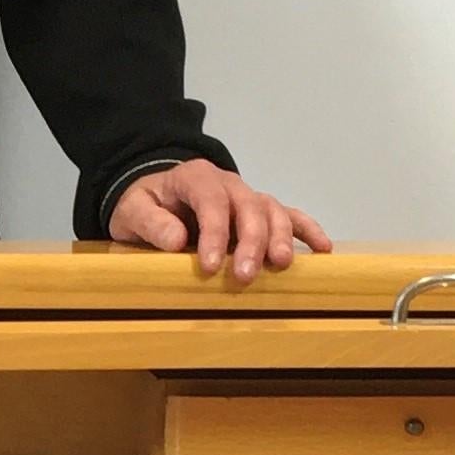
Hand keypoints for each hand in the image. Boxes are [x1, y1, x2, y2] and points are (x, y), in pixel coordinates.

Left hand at [107, 163, 333, 284]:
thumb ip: (150, 223)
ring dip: (278, 238)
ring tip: (281, 265)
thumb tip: (177, 241)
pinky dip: (307, 230)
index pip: (211, 201)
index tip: (208, 266)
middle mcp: (228, 183)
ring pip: (272, 210)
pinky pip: (289, 216)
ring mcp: (248, 196)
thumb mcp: (131, 211)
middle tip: (244, 276)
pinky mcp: (260, 212)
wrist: (154, 197)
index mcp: (196, 178)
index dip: (213, 232)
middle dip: (249, 241)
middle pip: (249, 206)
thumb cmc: (144, 206)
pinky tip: (323, 249)